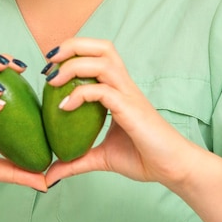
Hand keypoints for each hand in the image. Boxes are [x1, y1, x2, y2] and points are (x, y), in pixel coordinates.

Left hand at [44, 38, 198, 189]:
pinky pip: (103, 91)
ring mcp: (128, 94)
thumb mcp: (101, 158)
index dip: (73, 52)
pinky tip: (64, 106)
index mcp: (118, 88)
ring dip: (74, 65)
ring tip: (52, 79)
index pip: (97, 54)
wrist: (172, 169)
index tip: (50, 66)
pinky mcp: (130, 109)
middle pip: (102, 47)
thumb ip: (75, 161)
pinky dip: (81, 94)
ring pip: (103, 62)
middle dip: (73, 46)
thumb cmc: (143, 157)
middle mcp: (124, 85)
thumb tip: (49, 175)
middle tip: (49, 60)